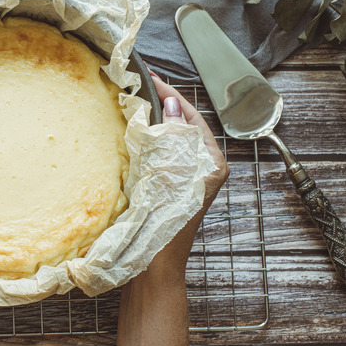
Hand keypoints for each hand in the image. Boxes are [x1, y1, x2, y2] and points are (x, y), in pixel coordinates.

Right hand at [147, 70, 229, 277]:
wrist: (153, 267)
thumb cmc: (163, 227)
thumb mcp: (169, 175)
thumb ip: (173, 139)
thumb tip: (172, 107)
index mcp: (212, 165)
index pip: (193, 118)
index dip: (172, 96)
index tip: (152, 77)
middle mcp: (204, 169)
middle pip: (184, 127)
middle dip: (164, 105)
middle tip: (140, 85)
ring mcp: (188, 179)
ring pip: (172, 140)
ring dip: (156, 122)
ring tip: (136, 102)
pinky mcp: (172, 187)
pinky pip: (163, 155)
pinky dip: (150, 141)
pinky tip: (134, 133)